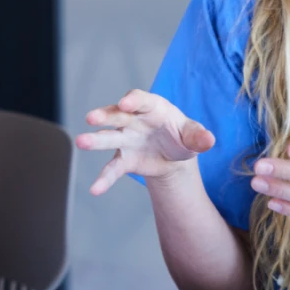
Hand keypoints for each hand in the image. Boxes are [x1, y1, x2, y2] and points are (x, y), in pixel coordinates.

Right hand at [76, 89, 215, 194]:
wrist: (174, 155)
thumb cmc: (182, 136)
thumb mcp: (193, 136)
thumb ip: (199, 137)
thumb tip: (209, 141)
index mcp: (153, 108)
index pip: (141, 100)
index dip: (133, 100)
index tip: (125, 103)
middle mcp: (134, 120)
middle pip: (117, 115)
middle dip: (104, 116)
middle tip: (91, 118)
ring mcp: (126, 139)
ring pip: (108, 138)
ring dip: (95, 140)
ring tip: (81, 142)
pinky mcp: (124, 159)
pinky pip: (112, 168)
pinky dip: (104, 179)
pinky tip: (95, 189)